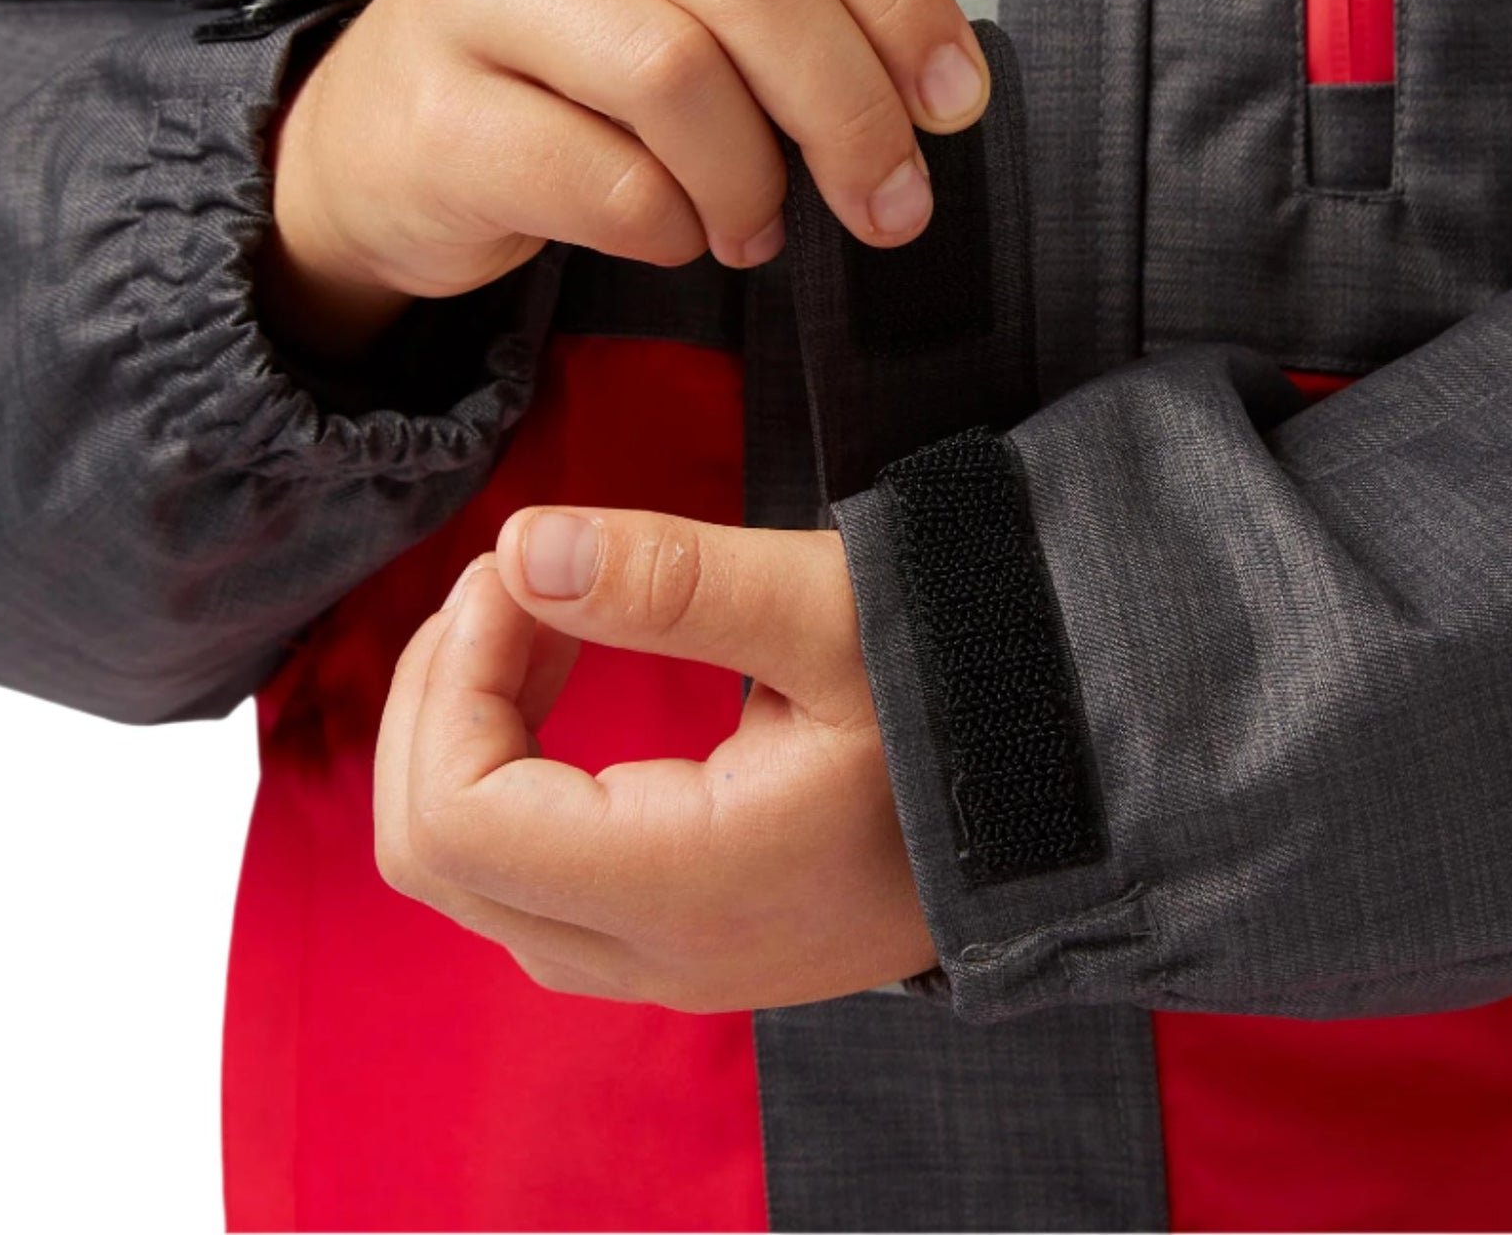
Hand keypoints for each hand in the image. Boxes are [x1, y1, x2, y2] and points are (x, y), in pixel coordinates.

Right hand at [260, 0, 989, 358]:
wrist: (381, 136)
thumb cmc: (570, 54)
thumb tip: (934, 88)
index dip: (903, 3)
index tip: (954, 103)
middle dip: (851, 112)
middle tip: (892, 205)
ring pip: (678, 78)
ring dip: (752, 183)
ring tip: (754, 226)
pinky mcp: (432, 107)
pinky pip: (609, 183)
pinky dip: (672, 231)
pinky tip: (674, 234)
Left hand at [373, 507, 940, 1011]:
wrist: (1076, 780)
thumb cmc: (974, 691)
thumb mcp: (835, 611)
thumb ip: (672, 581)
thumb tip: (521, 548)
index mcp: (694, 886)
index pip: (462, 817)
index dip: (458, 673)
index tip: (517, 567)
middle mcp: (664, 955)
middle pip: (436, 858)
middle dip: (442, 698)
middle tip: (511, 580)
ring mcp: (673, 962)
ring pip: (473, 879)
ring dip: (468, 735)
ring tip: (536, 613)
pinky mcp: (687, 938)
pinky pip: (530, 880)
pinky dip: (510, 774)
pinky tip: (566, 676)